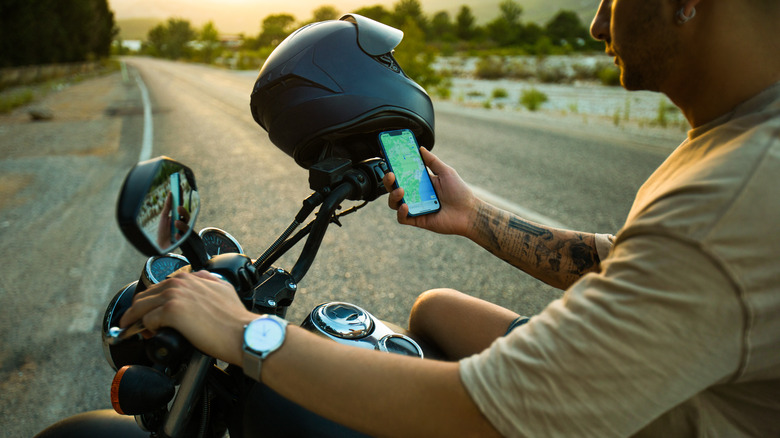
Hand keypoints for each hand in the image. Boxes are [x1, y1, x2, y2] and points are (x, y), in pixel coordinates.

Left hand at [119, 270, 256, 365]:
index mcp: (190, 277)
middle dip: (138, 312)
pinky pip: (146, 321)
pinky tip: (152, 335)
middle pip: (144, 296)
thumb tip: (199, 281)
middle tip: (139, 327)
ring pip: (140, 307)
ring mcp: (175, 296)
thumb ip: (208, 281)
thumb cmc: (235, 318)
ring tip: (139, 333)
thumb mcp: (223, 288)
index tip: (151, 314)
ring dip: (136, 321)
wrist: (242, 333)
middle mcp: (180, 283)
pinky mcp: (171, 311)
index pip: (158, 287)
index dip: (152, 303)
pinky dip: (146, 330)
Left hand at [157, 192, 191, 247]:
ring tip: (175, 223)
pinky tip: (175, 235)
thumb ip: (167, 206)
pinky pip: (183, 237)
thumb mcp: (163, 217)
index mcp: (178, 216)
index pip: (181, 205)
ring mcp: (183, 232)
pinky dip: (179, 236)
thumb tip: (170, 193)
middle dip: (183, 211)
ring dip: (181, 224)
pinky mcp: (182, 241)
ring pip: (186, 227)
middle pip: (186, 216)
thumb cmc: (162, 231)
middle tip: (178, 208)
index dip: (181, 196)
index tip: (179, 187)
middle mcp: (182, 223)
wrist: (159, 246)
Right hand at [383, 148, 476, 235]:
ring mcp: (415, 207)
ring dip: (393, 196)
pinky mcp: (417, 220)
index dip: (393, 167)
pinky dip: (401, 212)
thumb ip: (432, 161)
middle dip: (388, 181)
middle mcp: (415, 194)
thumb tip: (420, 148)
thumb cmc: (460, 192)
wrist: (469, 213)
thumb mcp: (446, 172)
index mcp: (421, 182)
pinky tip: (406, 206)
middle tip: (390, 174)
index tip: (387, 157)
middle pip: (394, 188)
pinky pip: (402, 218)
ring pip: (394, 203)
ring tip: (401, 191)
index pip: (402, 174)